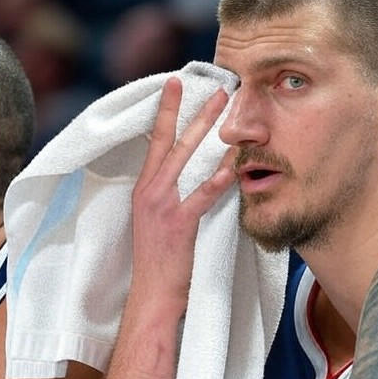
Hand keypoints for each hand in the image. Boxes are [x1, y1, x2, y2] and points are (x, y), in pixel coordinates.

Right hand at [129, 77, 234, 315]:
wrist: (152, 294)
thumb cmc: (158, 261)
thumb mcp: (155, 221)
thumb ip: (167, 195)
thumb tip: (185, 176)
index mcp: (144, 188)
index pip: (155, 141)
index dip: (165, 111)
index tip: (175, 84)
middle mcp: (150, 191)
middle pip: (171, 140)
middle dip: (192, 110)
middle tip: (214, 86)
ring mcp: (163, 205)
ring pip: (185, 157)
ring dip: (206, 129)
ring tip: (226, 108)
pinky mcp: (179, 223)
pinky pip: (202, 194)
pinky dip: (218, 177)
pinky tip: (232, 162)